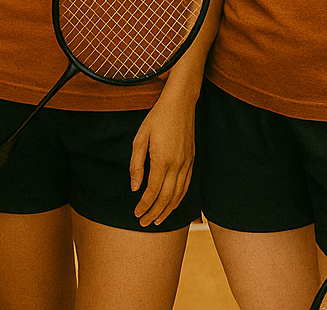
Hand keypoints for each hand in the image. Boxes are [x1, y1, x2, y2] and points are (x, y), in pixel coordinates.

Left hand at [130, 88, 195, 226]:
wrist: (180, 104)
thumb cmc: (157, 118)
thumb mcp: (140, 138)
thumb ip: (136, 164)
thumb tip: (135, 187)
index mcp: (162, 159)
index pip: (153, 191)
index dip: (144, 205)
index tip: (136, 213)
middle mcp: (178, 165)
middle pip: (167, 197)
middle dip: (155, 213)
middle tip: (145, 223)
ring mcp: (187, 163)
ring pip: (179, 194)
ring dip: (169, 210)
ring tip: (158, 220)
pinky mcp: (192, 160)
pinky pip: (186, 185)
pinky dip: (179, 199)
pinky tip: (172, 204)